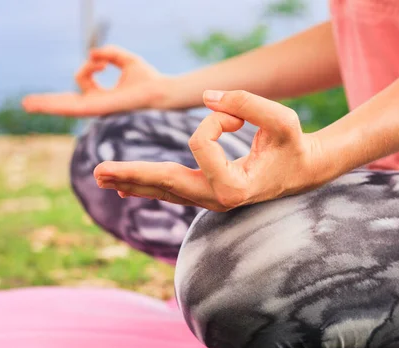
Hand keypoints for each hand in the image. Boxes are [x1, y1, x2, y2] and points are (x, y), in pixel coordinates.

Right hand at [21, 45, 168, 115]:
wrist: (160, 91)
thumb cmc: (149, 79)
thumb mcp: (126, 60)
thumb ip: (109, 54)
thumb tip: (93, 53)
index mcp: (102, 96)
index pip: (82, 82)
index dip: (89, 66)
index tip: (103, 62)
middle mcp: (97, 105)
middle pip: (67, 104)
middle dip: (48, 103)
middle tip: (27, 104)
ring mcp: (97, 109)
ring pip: (65, 107)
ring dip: (46, 105)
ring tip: (27, 105)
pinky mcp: (98, 108)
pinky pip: (73, 107)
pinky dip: (56, 105)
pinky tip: (40, 105)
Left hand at [93, 90, 328, 210]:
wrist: (301, 172)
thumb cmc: (293, 147)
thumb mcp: (281, 121)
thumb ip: (247, 104)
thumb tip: (207, 97)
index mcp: (234, 188)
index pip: (202, 145)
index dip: (215, 120)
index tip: (236, 116)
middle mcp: (217, 199)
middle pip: (166, 183)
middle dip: (132, 174)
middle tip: (98, 172)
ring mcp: (208, 199)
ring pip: (164, 189)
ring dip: (132, 180)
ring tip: (100, 177)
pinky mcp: (205, 193)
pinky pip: (170, 190)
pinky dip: (147, 185)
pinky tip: (124, 189)